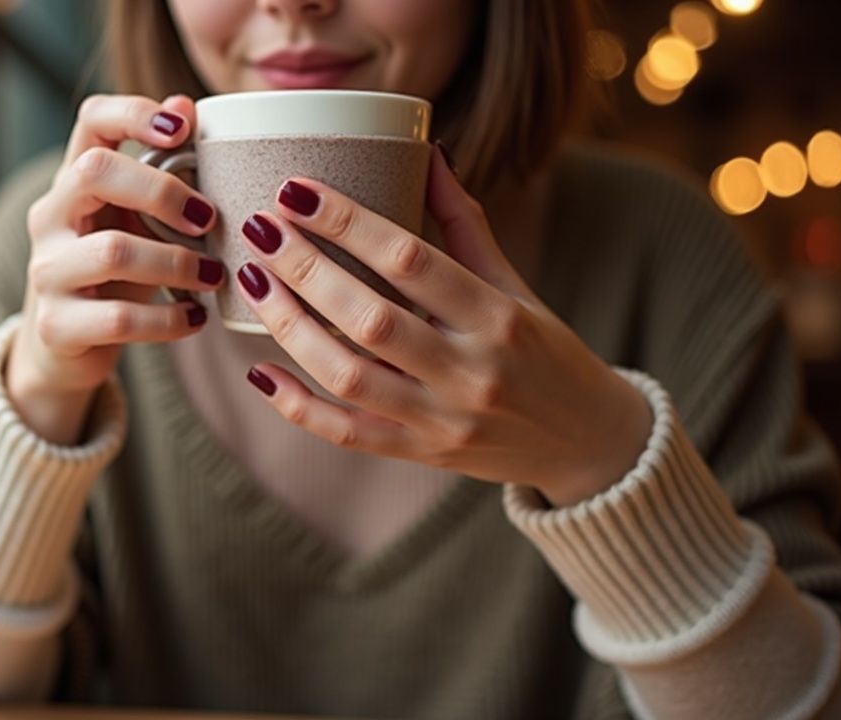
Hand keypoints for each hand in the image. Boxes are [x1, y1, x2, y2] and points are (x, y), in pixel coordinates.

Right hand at [7, 94, 226, 442]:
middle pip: (95, 172)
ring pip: (113, 251)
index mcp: (73, 181)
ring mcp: (48, 271)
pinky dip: (168, 320)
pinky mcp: (57, 325)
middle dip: (162, 190)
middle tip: (208, 219)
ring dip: (176, 263)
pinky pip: (119, 318)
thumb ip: (161, 169)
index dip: (133, 112)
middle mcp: (50, 218)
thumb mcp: (135, 220)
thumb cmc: (113, 274)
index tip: (181, 127)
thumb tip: (186, 104)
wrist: (63, 349)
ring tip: (213, 276)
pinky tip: (195, 318)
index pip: (90, 121)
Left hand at [234, 145, 651, 505]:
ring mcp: (443, 421)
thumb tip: (426, 152)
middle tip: (259, 228)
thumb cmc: (546, 351)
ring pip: (349, 376)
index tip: (295, 190)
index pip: (411, 259)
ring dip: (290, 327)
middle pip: (370, 317)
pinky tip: (260, 369)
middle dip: (305, 268)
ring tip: (251, 280)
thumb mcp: (515, 286)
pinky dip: (298, 405)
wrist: (590, 444)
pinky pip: (346, 434)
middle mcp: (471, 371)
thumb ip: (465, 225)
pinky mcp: (421, 456)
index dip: (347, 221)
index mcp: (498, 317)